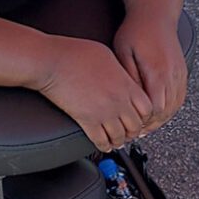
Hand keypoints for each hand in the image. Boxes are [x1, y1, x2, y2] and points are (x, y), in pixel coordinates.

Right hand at [38, 36, 152, 152]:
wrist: (51, 61)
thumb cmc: (74, 53)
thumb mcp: (106, 54)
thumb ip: (120, 70)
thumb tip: (124, 79)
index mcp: (125, 83)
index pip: (148, 108)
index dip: (145, 115)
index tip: (139, 116)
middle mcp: (118, 100)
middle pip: (136, 126)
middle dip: (133, 130)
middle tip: (129, 131)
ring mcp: (104, 112)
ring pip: (120, 137)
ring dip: (119, 140)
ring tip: (116, 140)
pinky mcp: (87, 121)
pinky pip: (101, 141)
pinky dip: (104, 145)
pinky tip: (103, 144)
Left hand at [113, 14, 186, 136]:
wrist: (155, 15)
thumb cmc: (136, 31)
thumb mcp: (124, 52)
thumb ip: (129, 77)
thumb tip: (130, 100)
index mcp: (158, 72)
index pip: (155, 109)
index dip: (144, 120)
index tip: (131, 124)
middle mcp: (172, 75)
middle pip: (166, 112)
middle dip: (151, 123)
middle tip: (136, 130)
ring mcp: (180, 74)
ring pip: (174, 107)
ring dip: (161, 118)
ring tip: (146, 125)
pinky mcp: (182, 73)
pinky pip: (179, 98)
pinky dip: (169, 109)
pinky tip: (158, 112)